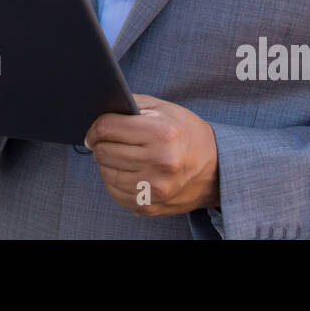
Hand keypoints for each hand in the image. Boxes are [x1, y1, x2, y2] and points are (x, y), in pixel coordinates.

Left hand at [83, 94, 219, 216]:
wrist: (215, 167)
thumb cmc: (184, 132)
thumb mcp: (163, 109)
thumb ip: (131, 105)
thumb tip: (99, 110)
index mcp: (162, 134)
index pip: (107, 129)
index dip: (94, 128)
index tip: (94, 131)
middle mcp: (160, 163)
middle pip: (103, 152)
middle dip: (100, 145)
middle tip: (108, 142)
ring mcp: (156, 188)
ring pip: (106, 174)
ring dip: (107, 164)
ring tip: (120, 156)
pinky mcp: (150, 205)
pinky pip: (115, 193)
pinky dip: (115, 182)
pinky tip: (127, 172)